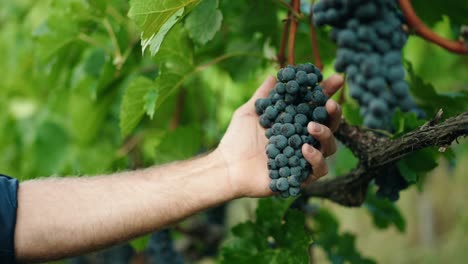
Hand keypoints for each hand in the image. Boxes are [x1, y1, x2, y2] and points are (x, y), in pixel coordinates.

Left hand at [217, 74, 343, 197]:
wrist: (228, 166)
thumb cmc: (236, 140)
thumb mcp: (249, 112)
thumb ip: (264, 95)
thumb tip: (274, 75)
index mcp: (294, 123)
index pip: (316, 105)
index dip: (328, 92)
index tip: (337, 79)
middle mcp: (303, 139)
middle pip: (330, 126)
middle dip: (334, 113)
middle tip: (330, 104)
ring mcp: (304, 159)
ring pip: (330, 147)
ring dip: (325, 134)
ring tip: (311, 126)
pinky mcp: (301, 176)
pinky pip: (320, 169)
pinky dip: (316, 158)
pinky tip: (305, 149)